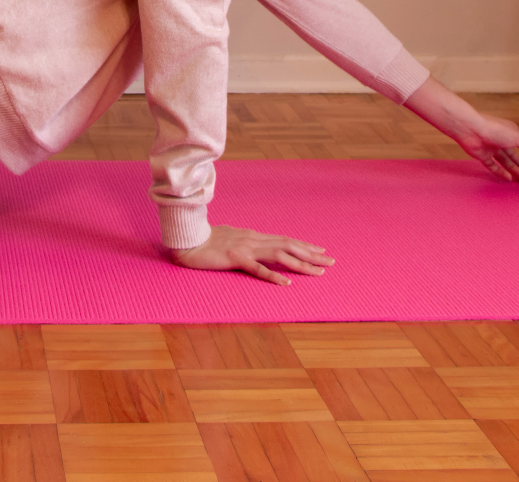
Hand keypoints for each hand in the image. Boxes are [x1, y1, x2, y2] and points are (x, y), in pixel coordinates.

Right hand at [170, 225, 334, 284]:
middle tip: (331, 262)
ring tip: (318, 272)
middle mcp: (254, 239)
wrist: (187, 240)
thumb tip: (255, 246)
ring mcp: (245, 248)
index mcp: (253, 236)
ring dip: (301, 264)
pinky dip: (273, 275)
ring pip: (280, 256)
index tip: (321, 251)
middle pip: (289, 246)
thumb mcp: (230, 239)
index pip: (284, 240)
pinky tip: (287, 283)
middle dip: (311, 254)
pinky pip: (257, 268)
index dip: (304, 246)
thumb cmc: (205, 240)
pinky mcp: (234, 258)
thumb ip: (244, 242)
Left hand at [452, 113, 518, 181]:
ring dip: (512, 169)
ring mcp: (492, 148)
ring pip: (504, 161)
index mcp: (513, 133)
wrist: (470, 129)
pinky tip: (507, 179)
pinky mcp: (482, 155)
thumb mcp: (518, 139)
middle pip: (514, 155)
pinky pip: (492, 166)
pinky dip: (500, 172)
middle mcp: (503, 140)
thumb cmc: (495, 130)